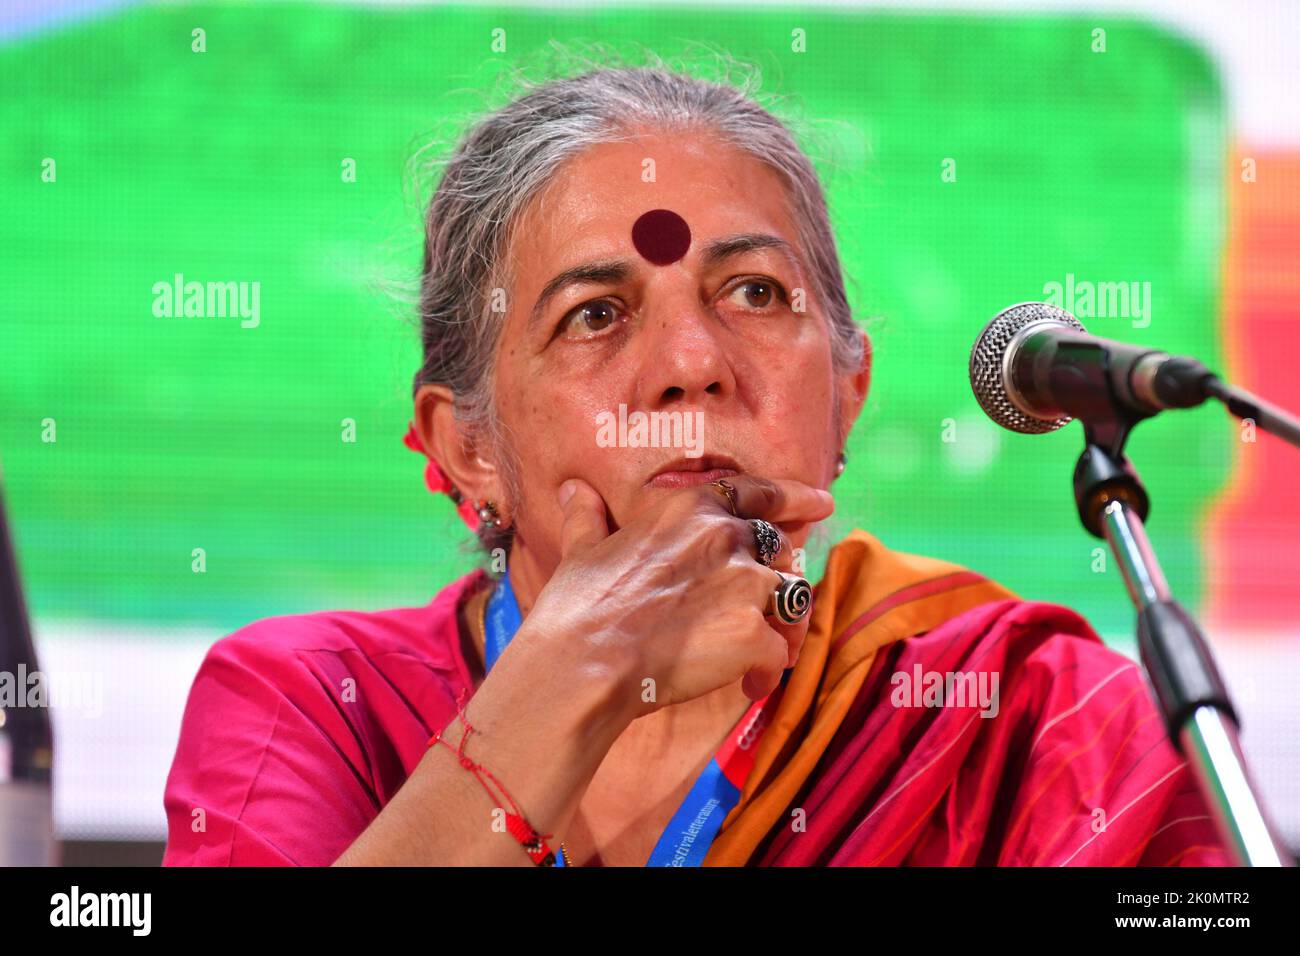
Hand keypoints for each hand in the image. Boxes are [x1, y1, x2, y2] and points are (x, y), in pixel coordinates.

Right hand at [522, 475, 832, 723]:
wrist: (584, 662)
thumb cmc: (578, 606)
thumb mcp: (581, 549)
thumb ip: (587, 518)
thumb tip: (573, 490)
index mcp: (691, 509)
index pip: (761, 493)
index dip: (796, 498)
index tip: (821, 503)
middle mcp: (728, 537)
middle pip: (781, 550)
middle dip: (776, 578)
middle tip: (761, 610)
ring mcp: (746, 585)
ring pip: (792, 600)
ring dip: (782, 626)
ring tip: (759, 656)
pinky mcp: (754, 634)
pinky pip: (781, 652)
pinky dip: (767, 670)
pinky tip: (747, 687)